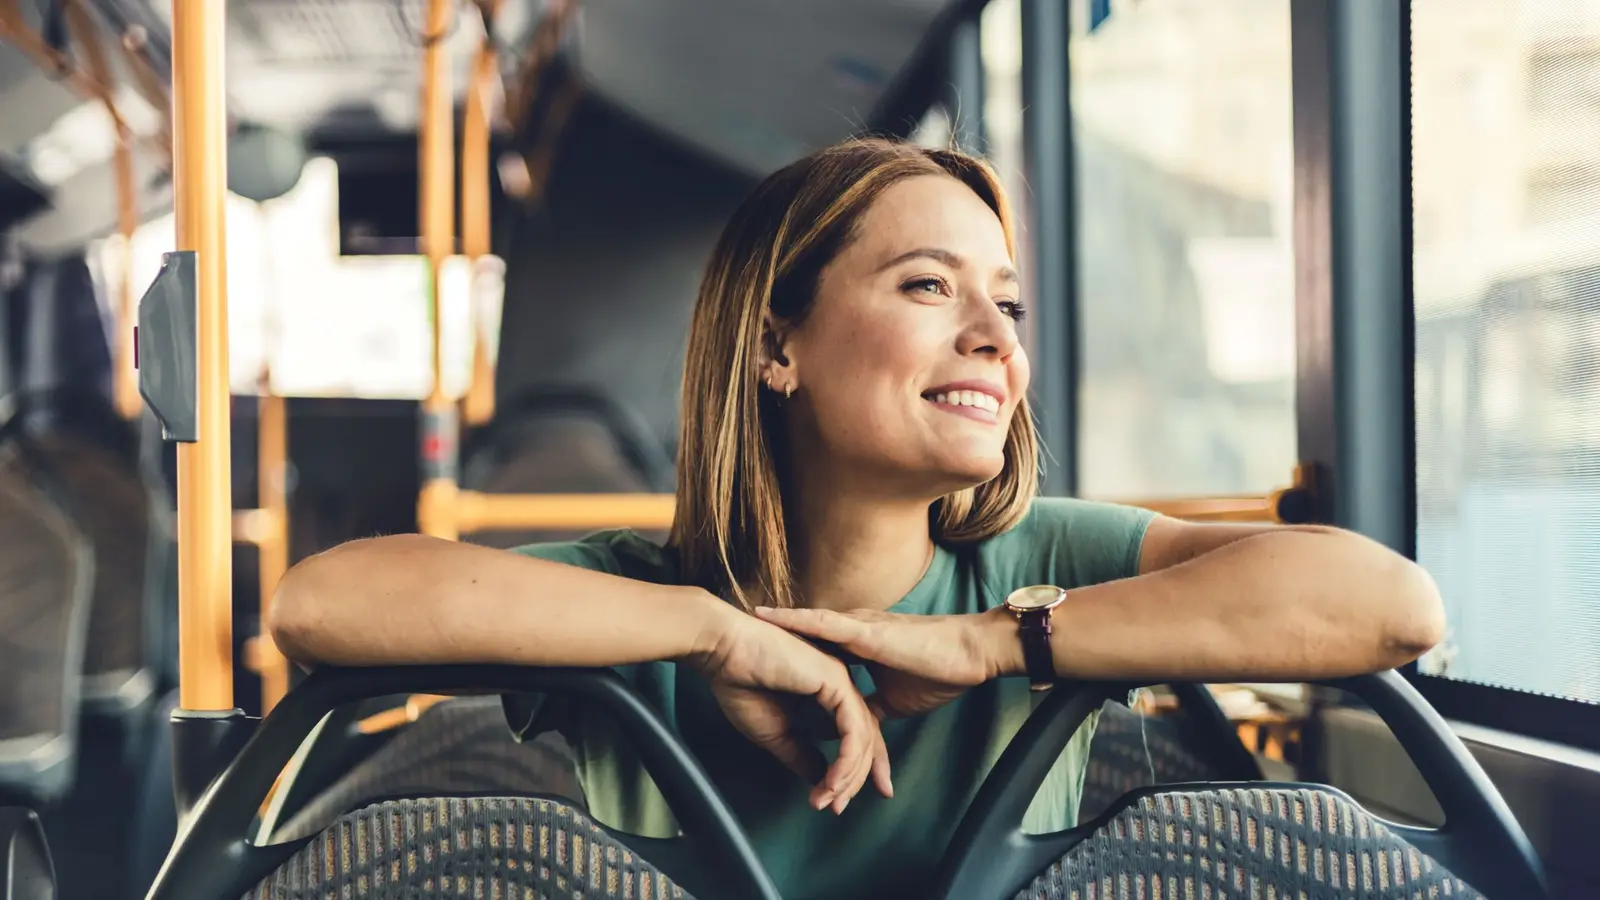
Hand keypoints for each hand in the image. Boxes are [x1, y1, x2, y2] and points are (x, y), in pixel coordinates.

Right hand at [684, 605, 892, 813]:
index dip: (851, 772)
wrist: (723, 652)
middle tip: (838, 809)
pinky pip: (853, 731)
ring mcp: (841, 682)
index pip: (854, 737)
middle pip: (866, 740)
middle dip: (858, 779)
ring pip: (863, 739)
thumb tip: (819, 779)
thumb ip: (799, 753)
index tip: (838, 803)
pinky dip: (846, 761)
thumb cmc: (741, 683)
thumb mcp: (774, 731)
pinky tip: (831, 783)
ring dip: (848, 776)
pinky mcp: (836, 682)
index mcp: (828, 693)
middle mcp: (841, 686)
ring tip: (828, 801)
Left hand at [753, 606, 1007, 719]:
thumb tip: (847, 727)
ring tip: (746, 618)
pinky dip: (794, 620)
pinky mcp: (865, 631)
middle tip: (742, 629)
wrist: (970, 655)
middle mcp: (854, 630)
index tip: (758, 645)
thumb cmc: (938, 673)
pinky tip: (771, 617)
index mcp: (859, 645)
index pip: (815, 643)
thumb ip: (867, 706)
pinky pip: (823, 623)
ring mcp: (858, 627)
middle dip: (776, 632)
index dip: (788, 644)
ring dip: (777, 623)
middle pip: (805, 630)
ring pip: (806, 622)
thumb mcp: (892, 699)